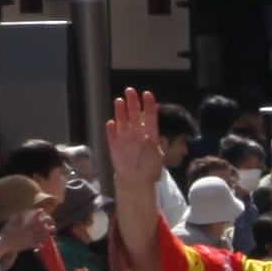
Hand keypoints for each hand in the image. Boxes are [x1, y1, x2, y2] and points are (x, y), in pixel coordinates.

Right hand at [101, 83, 164, 205]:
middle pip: (134, 115)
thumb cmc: (150, 167)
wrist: (136, 180)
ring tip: (120, 100)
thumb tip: (161, 137)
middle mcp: (136, 133)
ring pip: (122, 121)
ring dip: (121, 111)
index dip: (149, 105)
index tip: (147, 94)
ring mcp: (125, 138)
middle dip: (133, 102)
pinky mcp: (114, 144)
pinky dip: (111, 129)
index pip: (150, 117)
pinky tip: (111, 122)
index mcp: (149, 134)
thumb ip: (158, 145)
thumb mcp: (159, 156)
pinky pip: (112, 135)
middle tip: (130, 90)